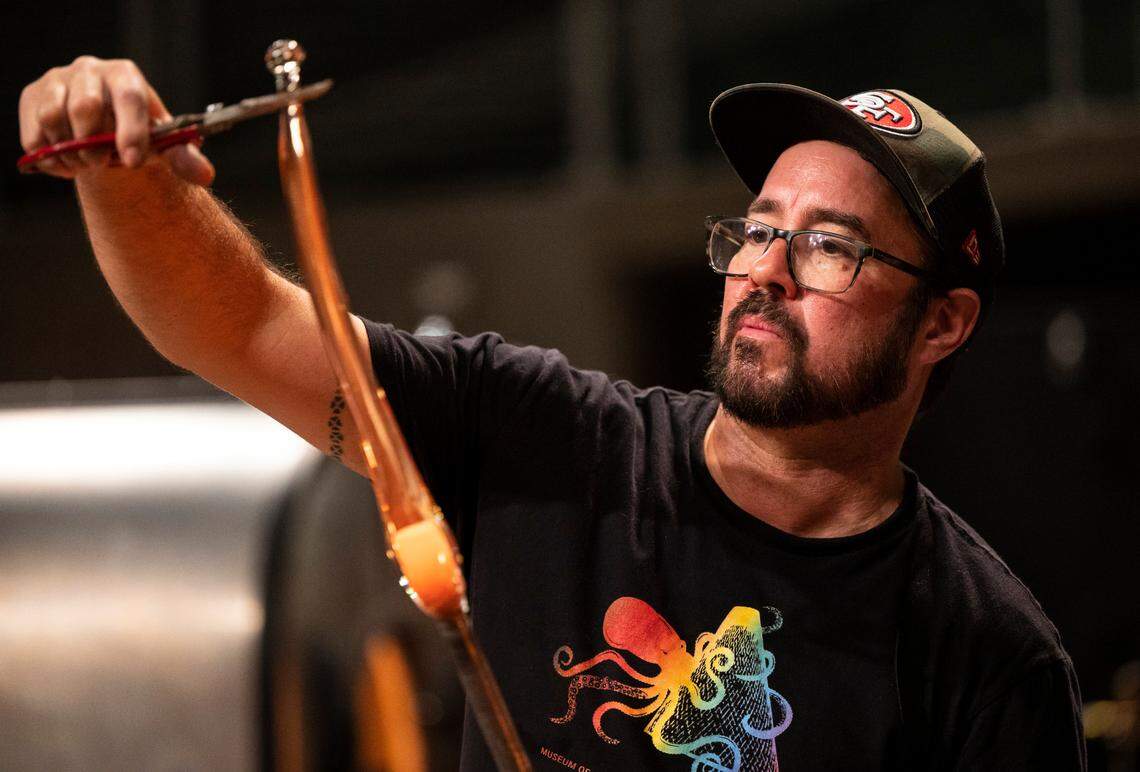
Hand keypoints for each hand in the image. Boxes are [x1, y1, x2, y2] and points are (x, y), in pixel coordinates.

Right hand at [18, 56, 214, 184]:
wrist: (101, 131)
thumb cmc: (136, 133)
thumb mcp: (161, 144)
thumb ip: (182, 157)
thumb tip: (206, 174)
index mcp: (126, 76)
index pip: (129, 98)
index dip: (131, 131)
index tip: (133, 161)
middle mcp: (89, 70)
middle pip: (86, 106)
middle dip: (95, 146)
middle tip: (102, 164)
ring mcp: (57, 80)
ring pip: (54, 118)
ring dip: (71, 153)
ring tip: (84, 164)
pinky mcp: (32, 96)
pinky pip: (34, 133)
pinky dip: (50, 156)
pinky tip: (65, 161)